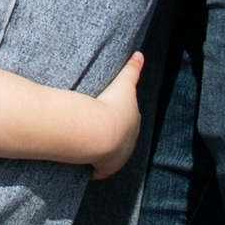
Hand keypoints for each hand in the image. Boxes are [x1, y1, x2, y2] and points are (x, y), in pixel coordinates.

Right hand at [86, 53, 145, 178]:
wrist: (99, 131)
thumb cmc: (111, 106)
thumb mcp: (123, 84)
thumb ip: (132, 69)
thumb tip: (140, 54)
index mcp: (133, 124)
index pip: (128, 120)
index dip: (118, 117)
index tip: (108, 115)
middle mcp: (129, 143)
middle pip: (121, 138)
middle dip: (113, 135)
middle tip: (96, 129)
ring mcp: (118, 158)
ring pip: (110, 155)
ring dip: (102, 153)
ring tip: (89, 145)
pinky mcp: (104, 169)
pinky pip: (98, 170)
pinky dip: (93, 168)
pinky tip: (85, 164)